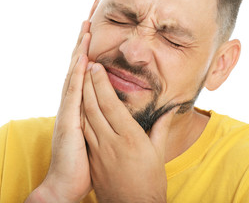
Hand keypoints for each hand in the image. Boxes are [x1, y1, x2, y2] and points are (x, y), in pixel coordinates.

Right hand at [26, 21, 91, 202]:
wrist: (67, 184)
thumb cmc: (85, 161)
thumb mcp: (99, 134)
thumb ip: (106, 118)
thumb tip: (118, 107)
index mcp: (82, 104)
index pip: (87, 70)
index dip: (91, 49)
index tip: (99, 28)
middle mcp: (73, 102)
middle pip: (78, 64)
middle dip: (84, 40)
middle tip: (90, 14)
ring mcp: (69, 110)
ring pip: (74, 73)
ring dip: (80, 50)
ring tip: (86, 26)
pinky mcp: (68, 120)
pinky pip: (73, 93)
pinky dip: (77, 74)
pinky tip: (83, 57)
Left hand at [82, 63, 176, 202]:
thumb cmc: (150, 181)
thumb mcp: (158, 152)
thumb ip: (161, 128)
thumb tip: (169, 110)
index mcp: (130, 137)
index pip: (110, 103)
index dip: (101, 83)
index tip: (96, 67)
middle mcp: (111, 141)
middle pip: (94, 106)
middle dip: (89, 83)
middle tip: (86, 66)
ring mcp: (98, 151)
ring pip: (85, 117)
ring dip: (82, 96)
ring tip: (81, 80)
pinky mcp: (92, 159)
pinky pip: (84, 132)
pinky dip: (80, 115)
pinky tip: (79, 104)